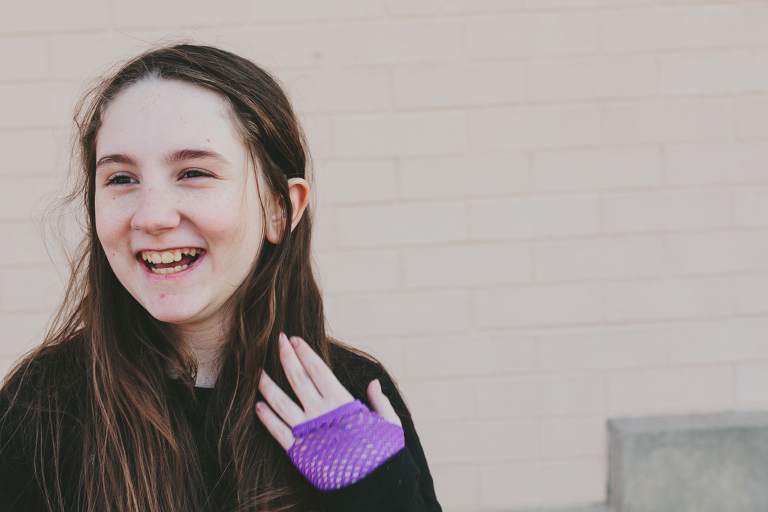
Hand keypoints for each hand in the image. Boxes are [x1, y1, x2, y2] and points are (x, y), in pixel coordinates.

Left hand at [256, 332, 401, 449]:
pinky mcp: (298, 451)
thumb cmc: (382, 454)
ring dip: (267, 384)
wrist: (371, 486)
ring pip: (280, 401)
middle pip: (297, 378)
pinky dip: (266, 418)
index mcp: (341, 401)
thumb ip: (379, 402)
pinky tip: (257, 407)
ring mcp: (306, 430)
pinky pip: (277, 431)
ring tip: (257, 371)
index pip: (318, 368)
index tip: (294, 339)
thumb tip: (374, 383)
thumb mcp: (389, 424)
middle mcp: (320, 412)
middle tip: (276, 339)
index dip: (305, 351)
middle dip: (285, 356)